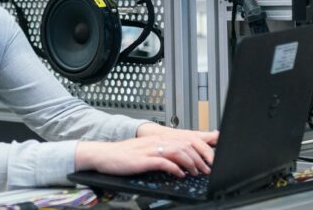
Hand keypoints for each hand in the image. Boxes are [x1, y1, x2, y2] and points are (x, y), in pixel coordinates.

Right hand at [75, 133, 212, 177]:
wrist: (104, 155)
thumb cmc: (123, 155)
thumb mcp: (146, 150)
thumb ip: (162, 152)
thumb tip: (178, 161)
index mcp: (158, 138)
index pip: (185, 140)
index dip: (200, 150)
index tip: (208, 160)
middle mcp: (156, 141)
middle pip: (185, 145)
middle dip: (199, 158)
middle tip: (205, 169)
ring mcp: (150, 150)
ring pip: (178, 152)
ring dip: (190, 163)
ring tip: (195, 172)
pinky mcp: (144, 160)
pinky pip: (164, 162)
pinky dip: (175, 169)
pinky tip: (180, 174)